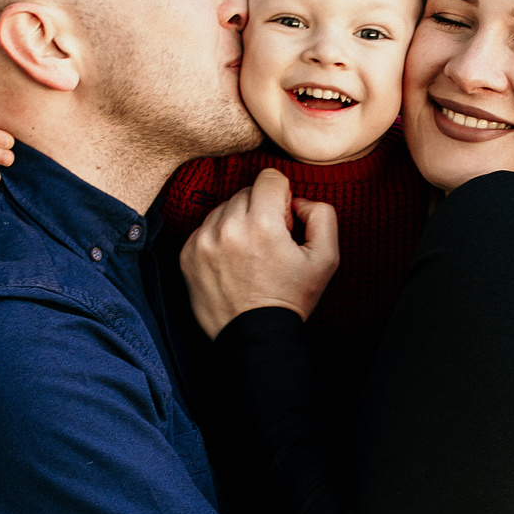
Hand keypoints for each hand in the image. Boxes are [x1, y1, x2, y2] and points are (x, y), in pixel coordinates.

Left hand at [180, 169, 339, 337]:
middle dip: (261, 210)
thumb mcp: (326, 258)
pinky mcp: (187, 253)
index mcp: (262, 225)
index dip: (283, 198)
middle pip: (246, 191)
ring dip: (238, 222)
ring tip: (249, 254)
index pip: (269, 178)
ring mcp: (203, 241)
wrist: (255, 336)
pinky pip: (206, 227)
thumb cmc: (291, 298)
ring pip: (224, 208)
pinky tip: (232, 262)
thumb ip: (321, 214)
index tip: (284, 223)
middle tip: (269, 242)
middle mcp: (228, 227)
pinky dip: (219, 237)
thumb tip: (298, 201)